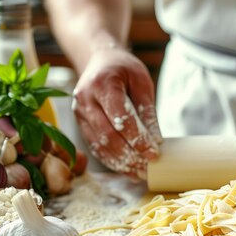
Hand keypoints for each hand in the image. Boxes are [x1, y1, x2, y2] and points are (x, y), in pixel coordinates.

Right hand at [72, 46, 161, 179]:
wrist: (99, 62)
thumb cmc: (124, 70)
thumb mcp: (142, 82)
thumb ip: (147, 110)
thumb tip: (155, 140)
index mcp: (102, 84)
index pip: (120, 118)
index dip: (138, 138)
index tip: (154, 152)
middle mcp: (85, 99)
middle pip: (108, 135)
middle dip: (130, 155)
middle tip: (148, 168)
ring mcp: (79, 113)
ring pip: (99, 145)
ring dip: (121, 163)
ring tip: (140, 173)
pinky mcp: (80, 125)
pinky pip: (95, 147)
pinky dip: (112, 161)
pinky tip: (128, 170)